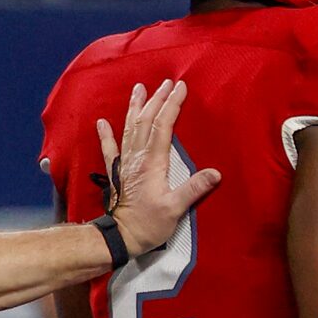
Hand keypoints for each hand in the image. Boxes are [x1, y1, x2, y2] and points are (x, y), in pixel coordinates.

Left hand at [99, 80, 220, 258]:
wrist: (121, 236)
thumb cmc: (150, 224)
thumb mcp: (175, 208)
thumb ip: (194, 188)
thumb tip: (215, 173)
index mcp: (153, 162)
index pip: (163, 126)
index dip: (172, 105)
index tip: (180, 88)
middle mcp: (137, 157)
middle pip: (146, 121)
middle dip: (157, 99)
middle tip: (165, 82)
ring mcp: (125, 163)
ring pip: (129, 128)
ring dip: (135, 107)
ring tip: (139, 89)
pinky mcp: (118, 172)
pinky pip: (110, 148)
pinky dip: (106, 133)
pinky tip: (101, 122)